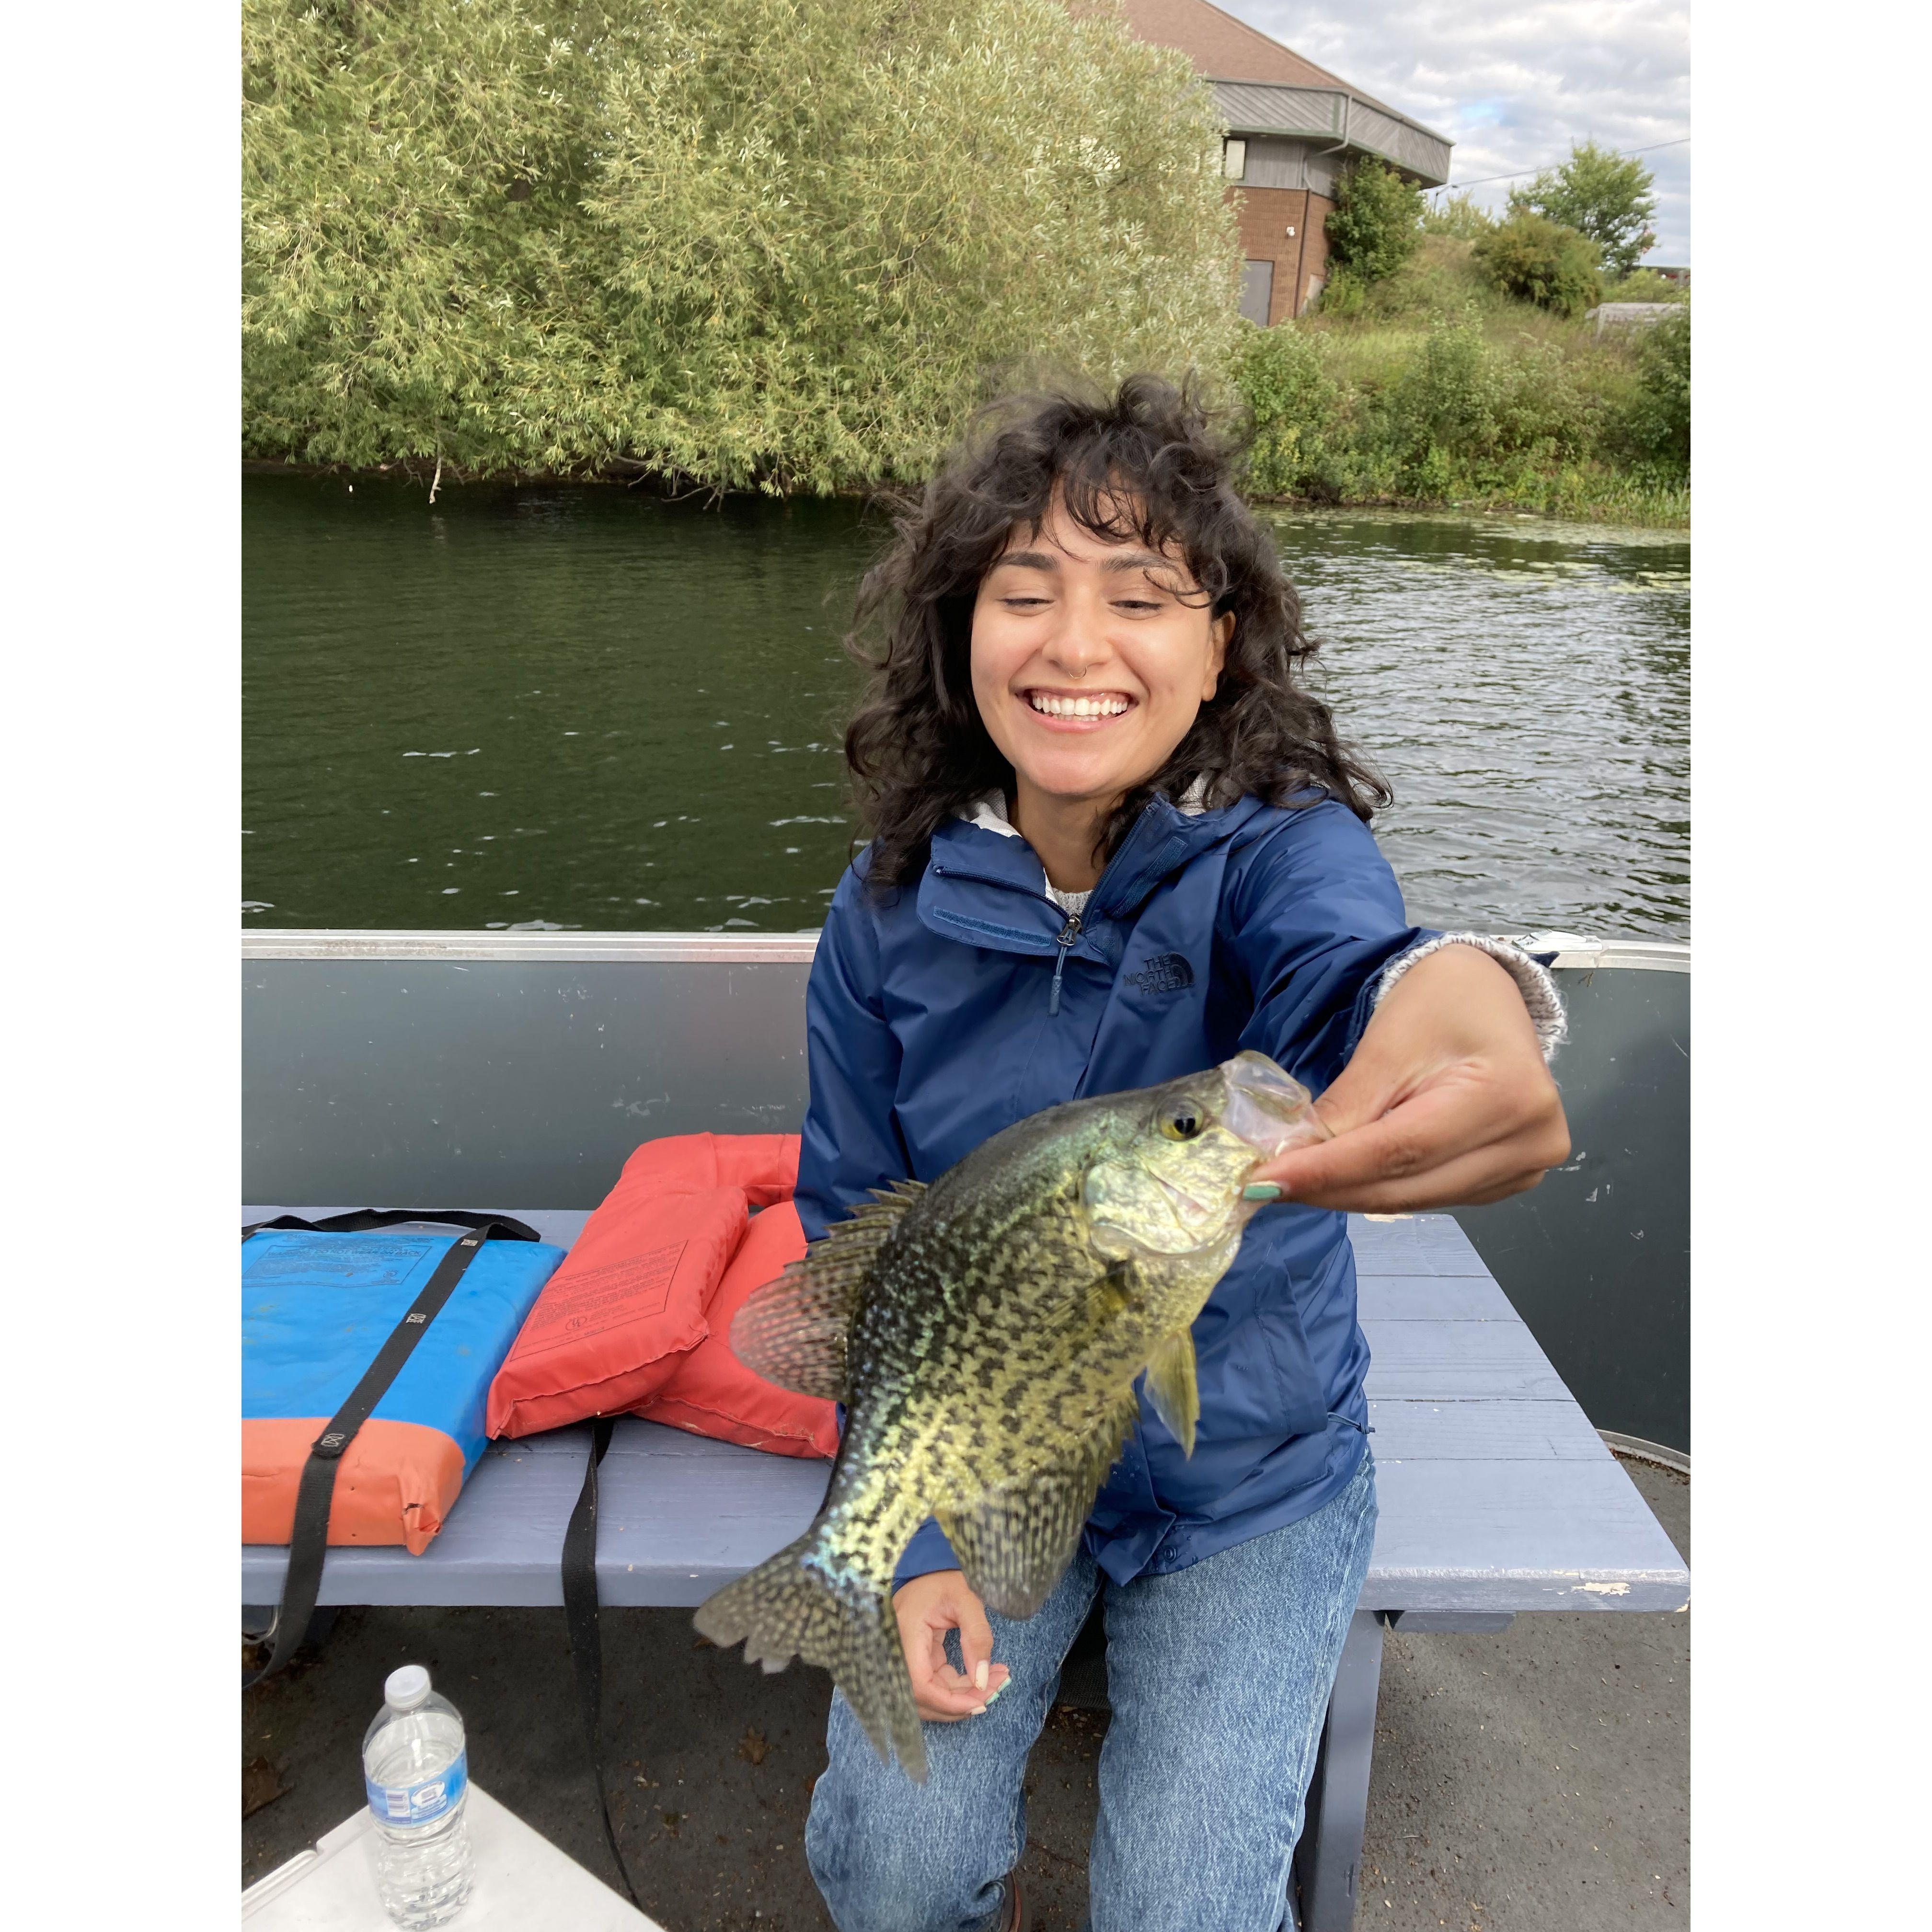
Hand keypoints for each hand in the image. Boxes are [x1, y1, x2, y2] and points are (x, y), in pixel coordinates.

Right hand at [892, 1569, 1011, 1721]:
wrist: (928, 1568)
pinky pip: (935, 1683)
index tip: (981, 1702)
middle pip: (925, 1697)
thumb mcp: (966, 1600)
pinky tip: (983, 1677)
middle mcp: (899, 1651)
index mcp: (906, 1634)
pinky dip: (959, 1688)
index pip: (921, 1685)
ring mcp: (906, 1657)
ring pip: (931, 1695)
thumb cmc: (944, 1579)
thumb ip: (977, 1637)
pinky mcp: (918, 1659)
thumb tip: (982, 1680)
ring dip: (962, 1698)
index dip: (949, 1702)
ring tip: (996, 1682)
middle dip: (961, 1702)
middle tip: (997, 1688)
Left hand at [1250, 945, 1569, 1211]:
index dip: (1329, 1171)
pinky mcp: (1509, 1179)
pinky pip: (1432, 1197)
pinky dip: (1384, 1189)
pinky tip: (1346, 1178)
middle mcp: (1529, 1142)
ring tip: (1297, 1181)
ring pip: (1415, 1200)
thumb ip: (1345, 1108)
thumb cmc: (1441, 1004)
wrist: (1486, 996)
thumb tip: (1292, 1160)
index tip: (1265, 1182)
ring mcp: (1524, 1167)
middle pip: (1407, 1184)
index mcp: (1507, 1096)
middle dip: (1330, 1189)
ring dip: (1351, 1194)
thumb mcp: (1387, 1044)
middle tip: (1265, 1188)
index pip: (1400, 1149)